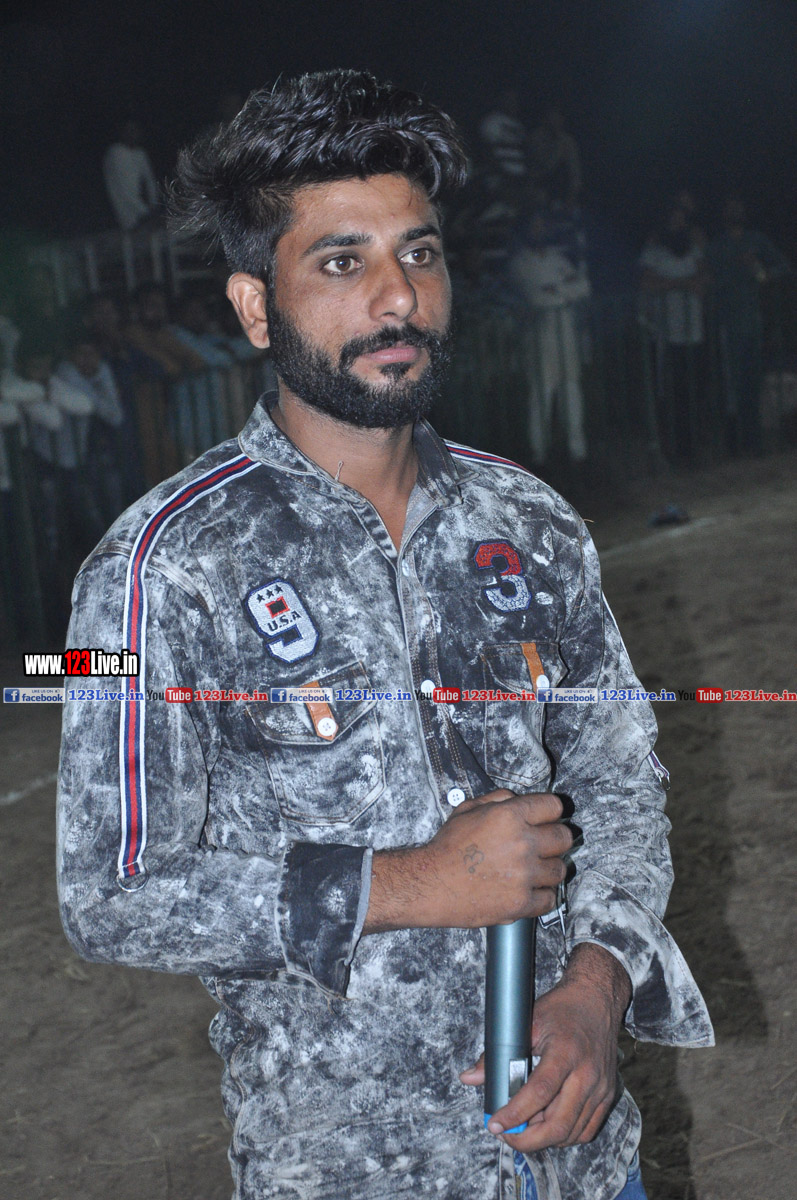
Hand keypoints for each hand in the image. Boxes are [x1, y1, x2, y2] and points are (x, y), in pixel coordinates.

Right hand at [364, 791, 571, 932]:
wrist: (431, 884)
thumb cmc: (447, 847)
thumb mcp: (467, 810)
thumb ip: (497, 800)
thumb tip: (518, 799)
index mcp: (510, 816)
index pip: (554, 806)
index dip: (551, 811)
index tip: (547, 818)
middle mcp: (522, 843)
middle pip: (564, 837)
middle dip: (556, 838)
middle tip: (545, 844)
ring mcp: (525, 875)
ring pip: (560, 869)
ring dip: (549, 868)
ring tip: (533, 869)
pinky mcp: (522, 902)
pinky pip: (550, 899)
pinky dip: (542, 895)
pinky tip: (528, 890)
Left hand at [460, 944, 629, 1150]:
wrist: (597, 1000)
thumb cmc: (562, 1008)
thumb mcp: (527, 1022)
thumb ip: (498, 1052)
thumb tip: (469, 1077)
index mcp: (566, 1052)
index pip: (540, 1092)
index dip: (515, 1113)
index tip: (494, 1124)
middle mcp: (587, 1074)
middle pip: (558, 1124)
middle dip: (527, 1139)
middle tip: (505, 1134)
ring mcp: (601, 1088)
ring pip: (572, 1133)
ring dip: (544, 1139)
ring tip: (523, 1127)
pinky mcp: (607, 1095)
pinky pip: (586, 1130)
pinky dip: (564, 1135)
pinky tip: (546, 1125)